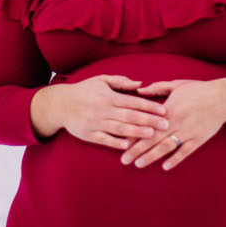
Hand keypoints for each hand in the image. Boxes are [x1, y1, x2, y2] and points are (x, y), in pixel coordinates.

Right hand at [30, 74, 169, 149]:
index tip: (164, 111)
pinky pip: (103, 140)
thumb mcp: (101, 80)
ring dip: (136, 132)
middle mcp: (103, 110)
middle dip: (149, 120)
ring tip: (151, 135)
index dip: (149, 107)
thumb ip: (121, 82)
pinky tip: (128, 146)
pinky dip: (115, 142)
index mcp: (109, 97)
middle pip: (130, 116)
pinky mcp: (88, 134)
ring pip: (119, 129)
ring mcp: (95, 123)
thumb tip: (141, 84)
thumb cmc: (84, 90)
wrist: (59, 104)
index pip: (133, 102)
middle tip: (166, 125)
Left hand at [121, 78, 225, 170]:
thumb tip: (140, 90)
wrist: (223, 98)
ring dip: (152, 157)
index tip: (120, 143)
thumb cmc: (199, 90)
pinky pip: (185, 151)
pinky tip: (165, 167)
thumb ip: (157, 88)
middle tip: (124, 160)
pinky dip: (175, 159)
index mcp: (169, 109)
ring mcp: (188, 132)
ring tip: (139, 164)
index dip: (133, 134)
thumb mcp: (177, 85)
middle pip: (153, 139)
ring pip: (167, 147)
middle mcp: (176, 122)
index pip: (147, 124)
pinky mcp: (199, 138)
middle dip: (137, 150)